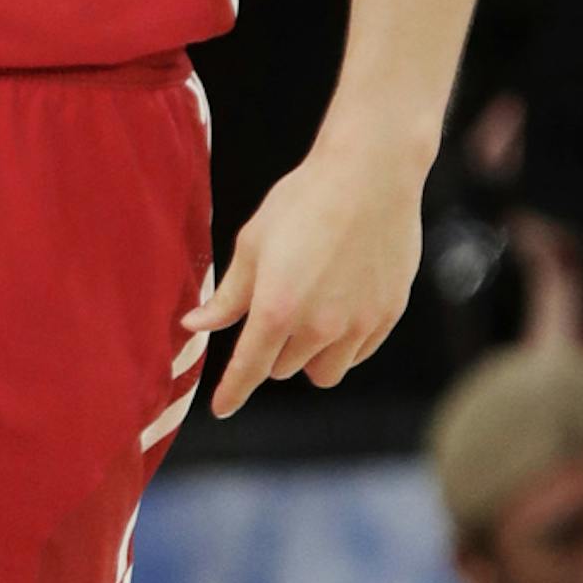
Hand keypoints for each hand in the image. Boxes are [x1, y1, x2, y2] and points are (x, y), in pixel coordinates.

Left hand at [186, 131, 425, 415]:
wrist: (371, 174)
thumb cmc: (303, 201)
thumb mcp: (253, 243)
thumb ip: (228, 296)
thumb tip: (195, 326)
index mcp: (276, 309)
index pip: (248, 370)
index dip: (232, 392)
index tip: (222, 407)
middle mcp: (319, 327)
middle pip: (283, 369)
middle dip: (271, 351)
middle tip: (275, 310)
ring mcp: (358, 325)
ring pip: (324, 372)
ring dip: (308, 356)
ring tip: (308, 317)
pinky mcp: (387, 316)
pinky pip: (356, 355)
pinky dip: (343, 346)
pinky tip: (339, 311)